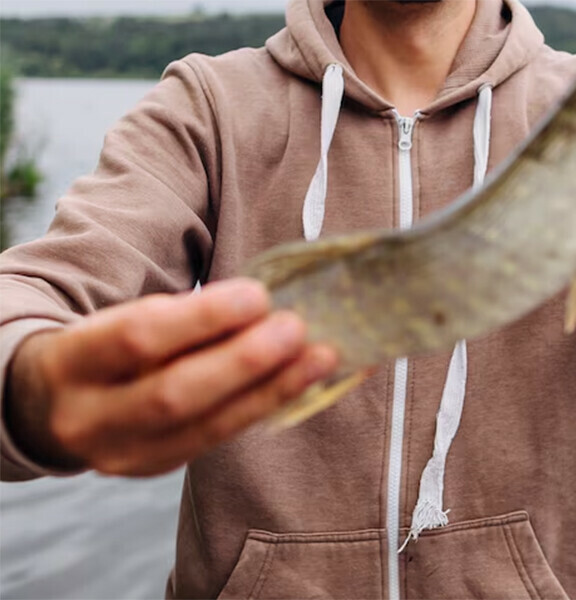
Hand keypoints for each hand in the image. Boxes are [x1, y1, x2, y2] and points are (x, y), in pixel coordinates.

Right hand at [4, 279, 337, 476]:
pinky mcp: (158, 468)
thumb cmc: (102, 348)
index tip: (258, 294)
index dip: (203, 317)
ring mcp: (125, 454)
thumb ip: (181, 319)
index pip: (138, 337)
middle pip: (175, 394)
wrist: (51, 405)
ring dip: (272, 389)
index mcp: (73, 362)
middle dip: (244, 362)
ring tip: (321, 356)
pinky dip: (266, 407)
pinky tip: (303, 383)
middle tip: (297, 328)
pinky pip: (219, 439)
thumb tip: (264, 304)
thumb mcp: (120, 321)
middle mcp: (91, 418)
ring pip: (206, 428)